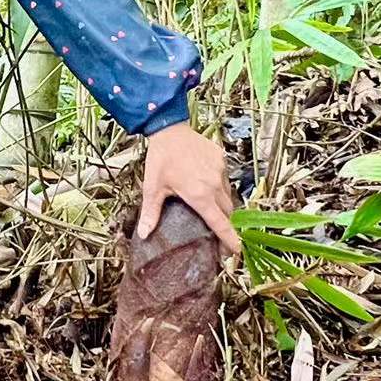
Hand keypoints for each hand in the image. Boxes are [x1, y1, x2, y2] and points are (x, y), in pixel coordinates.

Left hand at [137, 122, 240, 255]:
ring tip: (209, 207)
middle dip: (224, 223)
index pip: (219, 223)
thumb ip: (151, 213)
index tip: (235, 252)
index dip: (229, 239)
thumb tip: (144, 234)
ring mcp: (219, 171)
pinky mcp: (221, 159)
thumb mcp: (152, 188)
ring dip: (220, 204)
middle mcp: (213, 184)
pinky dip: (218, 186)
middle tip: (218, 233)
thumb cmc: (160, 159)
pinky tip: (205, 184)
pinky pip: (224, 178)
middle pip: (227, 212)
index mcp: (199, 195)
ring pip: (227, 195)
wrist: (169, 129)